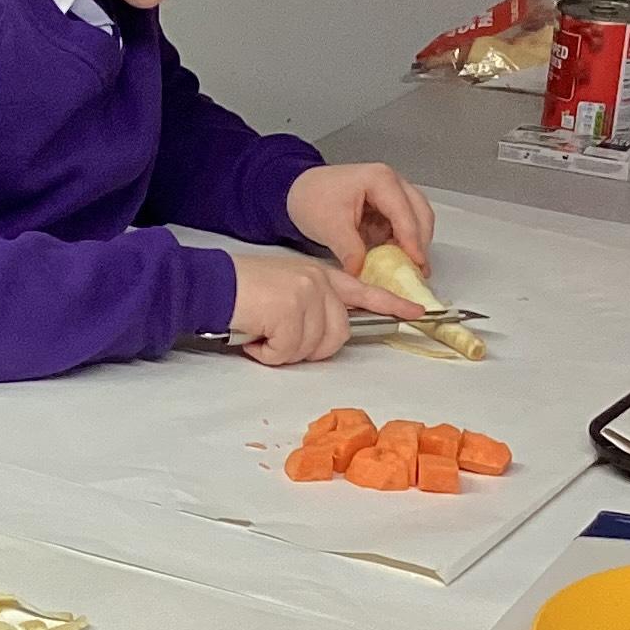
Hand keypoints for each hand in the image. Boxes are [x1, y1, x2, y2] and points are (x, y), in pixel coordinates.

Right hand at [225, 252, 422, 365]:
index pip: (365, 290)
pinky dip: (269, 354)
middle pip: (338, 336)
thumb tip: (322, 336)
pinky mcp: (290, 311)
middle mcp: (318, 282)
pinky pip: (289, 352)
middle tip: (279, 340)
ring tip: (262, 333)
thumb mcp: (286, 288)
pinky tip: (255, 337)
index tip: (417, 314)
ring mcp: (306, 295)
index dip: (393, 305)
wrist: (211, 285)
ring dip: (284, 352)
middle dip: (309, 349)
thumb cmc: (241, 291)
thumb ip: (312, 305)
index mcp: (320, 275)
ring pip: (313, 347)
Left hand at [284, 162, 436, 271]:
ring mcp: (392, 192)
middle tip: (418, 269)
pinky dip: (402, 241)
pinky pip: (403, 224)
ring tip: (408, 266)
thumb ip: (350, 250)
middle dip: (420, 242)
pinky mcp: (387, 206)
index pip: (404, 213)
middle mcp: (392, 182)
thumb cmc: (311, 198)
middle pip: (420, 213)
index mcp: (380, 180)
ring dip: (414, 242)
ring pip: (417, 218)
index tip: (417, 263)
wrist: (297, 191)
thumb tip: (363, 271)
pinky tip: (394, 258)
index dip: (412, 241)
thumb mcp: (329, 226)